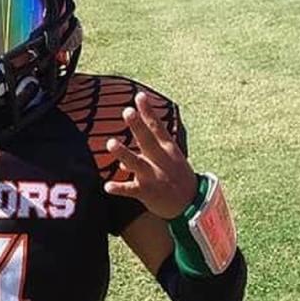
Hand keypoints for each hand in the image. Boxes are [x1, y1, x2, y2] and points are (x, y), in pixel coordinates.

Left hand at [104, 91, 197, 218]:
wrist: (192, 204)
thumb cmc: (176, 178)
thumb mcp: (167, 163)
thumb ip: (144, 159)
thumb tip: (122, 163)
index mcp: (167, 149)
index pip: (157, 127)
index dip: (148, 112)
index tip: (139, 96)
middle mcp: (161, 160)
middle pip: (147, 140)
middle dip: (137, 126)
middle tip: (127, 111)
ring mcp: (154, 176)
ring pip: (137, 163)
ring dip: (124, 154)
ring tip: (110, 143)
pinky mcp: (148, 192)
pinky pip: (131, 190)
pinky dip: (119, 188)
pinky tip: (107, 186)